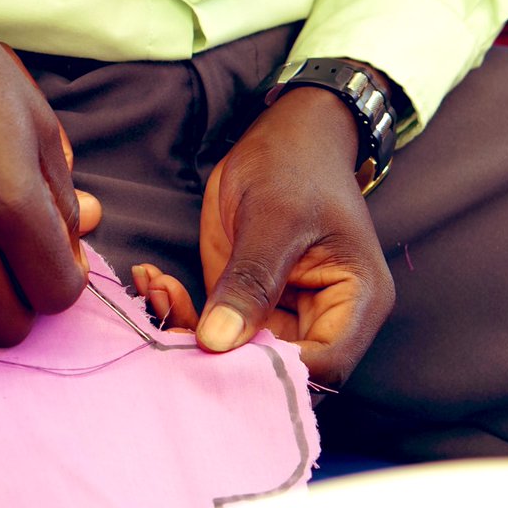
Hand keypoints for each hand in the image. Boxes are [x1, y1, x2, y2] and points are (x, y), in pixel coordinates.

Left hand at [135, 87, 394, 387]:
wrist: (282, 135)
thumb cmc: (296, 165)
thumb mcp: (275, 217)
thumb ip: (251, 281)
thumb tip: (219, 342)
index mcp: (355, 303)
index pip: (322, 367)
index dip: (272, 372)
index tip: (218, 352)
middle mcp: (322, 319)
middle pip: (275, 369)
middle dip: (218, 356)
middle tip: (167, 320)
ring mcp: (280, 313)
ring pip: (236, 354)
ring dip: (188, 332)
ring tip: (154, 288)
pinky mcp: (243, 302)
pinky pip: (211, 327)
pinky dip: (178, 311)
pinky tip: (152, 280)